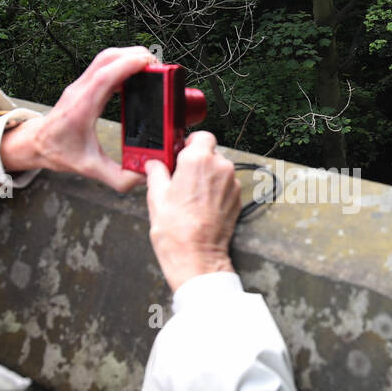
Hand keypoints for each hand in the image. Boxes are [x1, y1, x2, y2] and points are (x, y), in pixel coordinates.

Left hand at [0, 46, 158, 192]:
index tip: (148, 63)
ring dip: (127, 56)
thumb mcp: (90, 170)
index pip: (104, 77)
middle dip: (133, 55)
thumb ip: (119, 178)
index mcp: (81, 109)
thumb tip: (144, 175)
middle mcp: (79, 92)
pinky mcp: (82, 85)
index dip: (127, 66)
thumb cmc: (59, 153)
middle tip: (156, 65)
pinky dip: (120, 63)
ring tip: (149, 66)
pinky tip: (134, 74)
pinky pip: (102, 66)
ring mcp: (79, 86)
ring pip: (104, 58)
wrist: (37, 145)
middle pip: (106, 59)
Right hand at [143, 132, 239, 291]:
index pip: (202, 136)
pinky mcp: (237, 199)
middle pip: (210, 153)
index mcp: (198, 160)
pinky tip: (201, 206)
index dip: (190, 143)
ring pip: (219, 170)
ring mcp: (231, 184)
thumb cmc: (176, 229)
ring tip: (190, 196)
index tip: (180, 153)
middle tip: (181, 178)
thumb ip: (156, 171)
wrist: (197, 255)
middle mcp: (220, 167)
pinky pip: (225, 186)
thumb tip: (154, 165)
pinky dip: (216, 191)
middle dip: (197, 162)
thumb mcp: (156, 195)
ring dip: (207, 177)